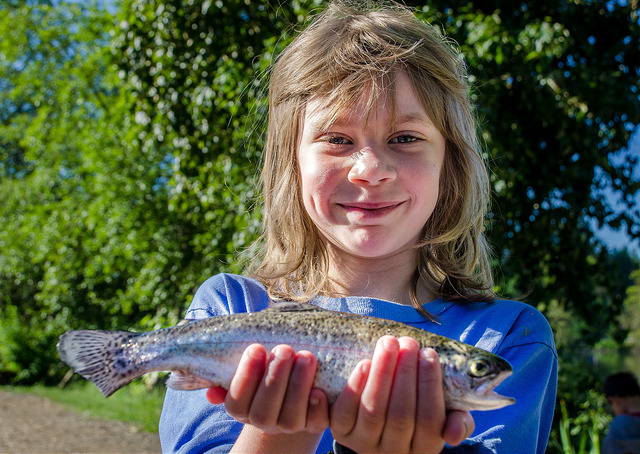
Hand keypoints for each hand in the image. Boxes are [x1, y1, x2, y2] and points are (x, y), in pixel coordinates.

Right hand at [206, 343, 329, 434]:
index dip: (245, 377)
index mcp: (242, 407)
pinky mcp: (314, 425)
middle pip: (263, 411)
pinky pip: (316, 423)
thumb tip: (211, 389)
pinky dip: (317, 408)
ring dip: (298, 386)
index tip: (256, 348)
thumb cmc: (267, 366)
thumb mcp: (250, 365)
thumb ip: (229, 368)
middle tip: (284, 349)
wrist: (293, 386)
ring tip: (306, 357)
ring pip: (290, 417)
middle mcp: (263, 421)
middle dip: (274, 378)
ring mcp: (288, 425)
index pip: (237, 401)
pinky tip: (318, 390)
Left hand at [329, 336, 474, 453]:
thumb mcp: (444, 416)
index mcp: (424, 447)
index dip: (430, 384)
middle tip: (408, 342)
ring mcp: (365, 443)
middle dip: (405, 373)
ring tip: (388, 343)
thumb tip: (453, 431)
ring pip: (372, 412)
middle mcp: (394, 451)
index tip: (429, 353)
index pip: (429, 420)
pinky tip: (364, 363)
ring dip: (381, 374)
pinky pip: (345, 413)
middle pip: (400, 415)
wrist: (379, 419)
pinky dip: (354, 387)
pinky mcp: (341, 433)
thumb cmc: (418, 408)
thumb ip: (458, 421)